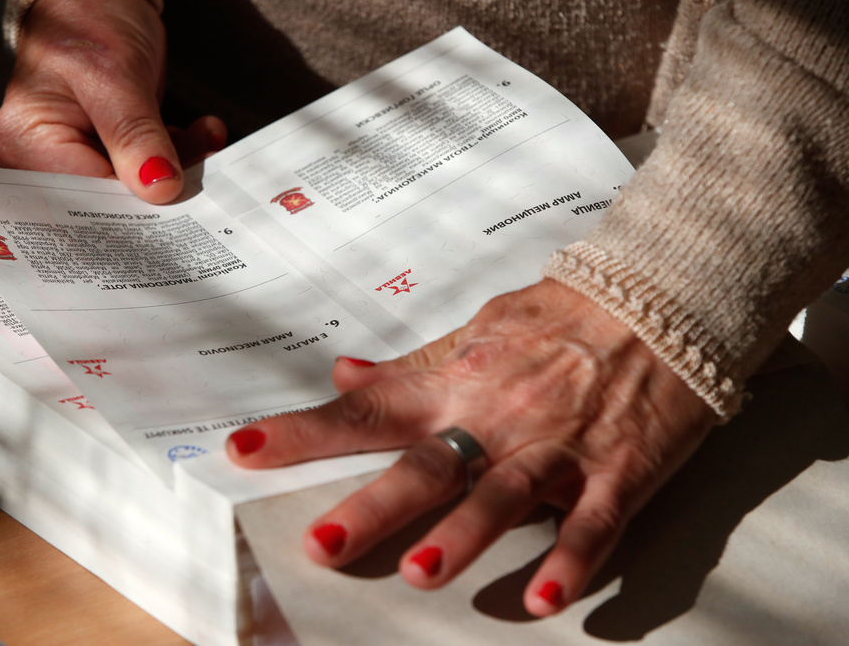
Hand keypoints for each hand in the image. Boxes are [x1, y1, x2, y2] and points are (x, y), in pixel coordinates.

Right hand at [0, 0, 225, 202]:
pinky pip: (154, 170)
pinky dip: (183, 153)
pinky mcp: (114, 154)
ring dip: (182, 165)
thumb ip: (135, 135)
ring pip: (141, 188)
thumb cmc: (85, 21)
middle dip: (160, 189)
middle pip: (111, 202)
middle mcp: (48, 160)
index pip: (83, 199)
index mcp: (28, 144)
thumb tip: (159, 188)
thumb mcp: (113, 76)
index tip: (174, 199)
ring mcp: (83, 158)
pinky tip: (203, 132)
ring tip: (206, 136)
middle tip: (201, 176)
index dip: (130, 208)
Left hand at [227, 279, 712, 615]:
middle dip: (375, 505)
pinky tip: (548, 598)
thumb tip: (342, 373)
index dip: (301, 432)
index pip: (366, 411)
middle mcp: (496, 416)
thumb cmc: (558, 318)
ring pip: (504, 494)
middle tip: (325, 545)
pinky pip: (592, 522)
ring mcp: (556, 445)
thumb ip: (409, 366)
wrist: (657, 299)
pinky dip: (572, 560)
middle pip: (427, 465)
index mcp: (455, 382)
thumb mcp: (475, 331)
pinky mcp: (617, 470)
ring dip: (465, 535)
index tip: (241, 450)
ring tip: (424, 573)